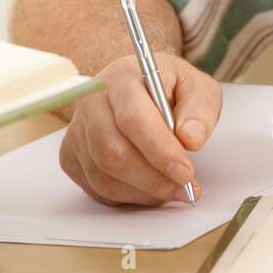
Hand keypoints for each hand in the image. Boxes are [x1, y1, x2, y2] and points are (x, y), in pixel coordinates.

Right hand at [59, 52, 221, 205]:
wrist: (141, 87)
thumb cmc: (170, 87)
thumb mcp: (197, 86)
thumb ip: (200, 109)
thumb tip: (191, 139)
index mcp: (121, 77)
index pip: (132, 118)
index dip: (159, 150)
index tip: (185, 171)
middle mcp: (91, 101)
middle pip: (112, 152)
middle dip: (153, 179)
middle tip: (185, 187)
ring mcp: (77, 130)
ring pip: (103, 176)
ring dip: (143, 191)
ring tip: (174, 189)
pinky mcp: (71, 155)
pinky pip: (96, 188)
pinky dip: (128, 196)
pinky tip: (151, 188)